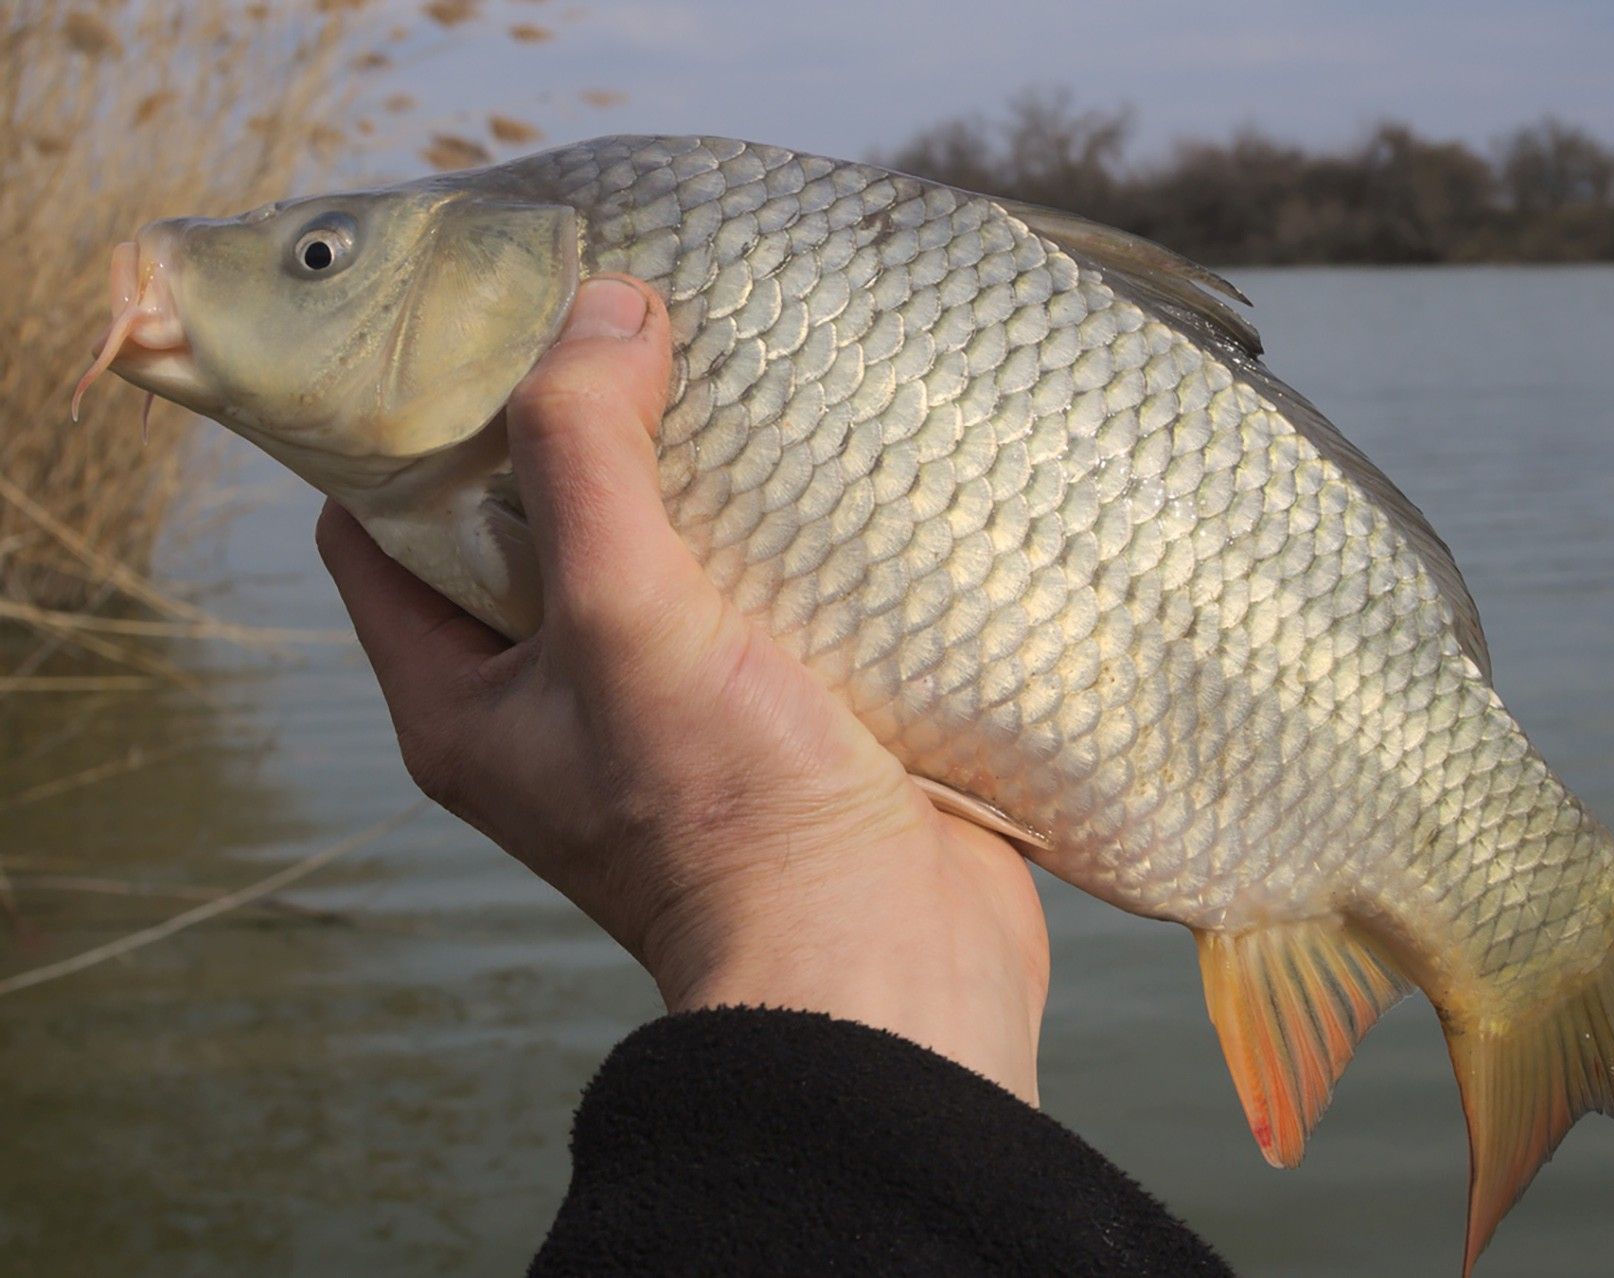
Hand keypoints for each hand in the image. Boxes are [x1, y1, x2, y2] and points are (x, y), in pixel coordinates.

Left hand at [316, 276, 1050, 1101]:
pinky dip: (773, 524)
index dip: (400, 427)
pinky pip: (753, 592)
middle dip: (566, 429)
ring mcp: (668, 713)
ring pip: (651, 553)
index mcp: (465, 702)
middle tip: (614, 319)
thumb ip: (590, 458)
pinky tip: (814, 452)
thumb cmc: (731, 820)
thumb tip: (600, 311)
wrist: (885, 964)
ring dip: (684, 470)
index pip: (377, 533)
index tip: (469, 327)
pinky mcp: (773, 712)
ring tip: (722, 360)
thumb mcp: (625, 619)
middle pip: (524, 529)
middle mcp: (554, 707)